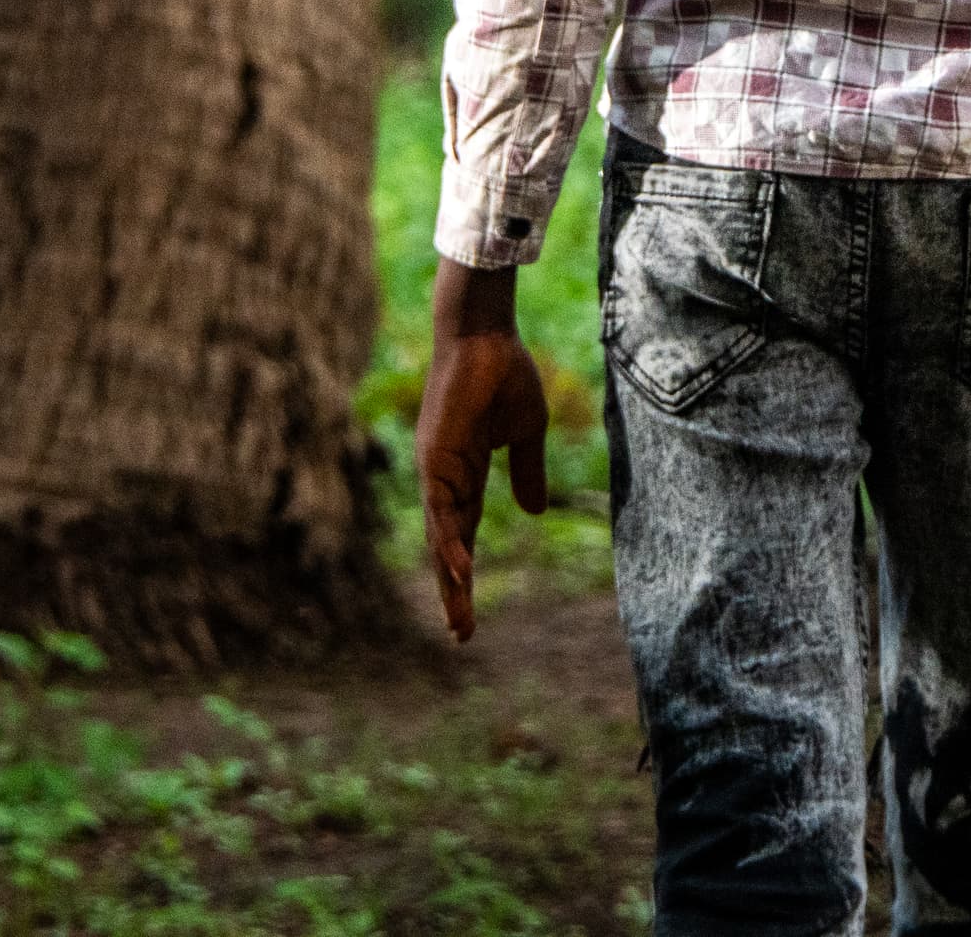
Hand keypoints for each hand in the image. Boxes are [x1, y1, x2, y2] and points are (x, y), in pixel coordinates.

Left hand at [417, 262, 549, 642]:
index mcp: (466, 475)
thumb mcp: (526, 432)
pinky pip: (443, 508)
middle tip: (460, 635)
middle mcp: (445, 479)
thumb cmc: (504, 373)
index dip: (465, 573)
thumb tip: (534, 511)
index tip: (468, 613)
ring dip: (450, 578)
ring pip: (441, 536)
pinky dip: (449, 541)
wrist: (484, 335)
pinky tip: (459, 570)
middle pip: (448, 546)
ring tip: (458, 618)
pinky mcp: (436, 457)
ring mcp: (437, 470)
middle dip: (453, 591)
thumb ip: (527, 472)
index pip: (463, 535)